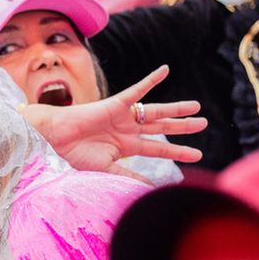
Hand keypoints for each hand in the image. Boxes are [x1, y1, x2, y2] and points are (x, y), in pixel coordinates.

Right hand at [21, 65, 204, 176]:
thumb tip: (149, 188)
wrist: (54, 139)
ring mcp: (123, 116)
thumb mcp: (105, 169)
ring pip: (156, 111)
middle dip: (183, 127)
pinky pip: (137, 90)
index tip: (197, 155)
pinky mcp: (116, 104)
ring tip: (196, 107)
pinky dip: (151, 80)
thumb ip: (127, 175)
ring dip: (176, 108)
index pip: (158, 149)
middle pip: (161, 127)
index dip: (177, 152)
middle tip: (204, 125)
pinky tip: (165, 71)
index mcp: (126, 146)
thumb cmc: (74, 155)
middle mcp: (128, 130)